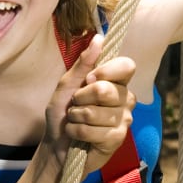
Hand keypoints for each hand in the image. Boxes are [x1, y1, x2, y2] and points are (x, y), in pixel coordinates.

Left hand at [44, 35, 136, 174]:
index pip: (126, 66)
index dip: (106, 71)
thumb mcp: (67, 85)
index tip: (88, 79)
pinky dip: (78, 131)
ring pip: (96, 112)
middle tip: (76, 105)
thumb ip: (83, 63)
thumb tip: (99, 37)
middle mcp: (125, 99)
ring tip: (76, 121)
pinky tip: (79, 135)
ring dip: (76, 117)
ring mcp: (124, 120)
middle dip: (80, 98)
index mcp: (116, 81)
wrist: (55, 144)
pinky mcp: (118, 139)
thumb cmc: (62, 114)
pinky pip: (94, 131)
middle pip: (106, 89)